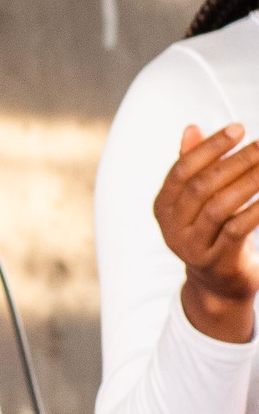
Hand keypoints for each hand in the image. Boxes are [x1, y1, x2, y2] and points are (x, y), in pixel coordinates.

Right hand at [155, 123, 258, 343]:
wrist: (218, 285)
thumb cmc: (211, 233)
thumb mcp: (197, 202)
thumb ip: (192, 167)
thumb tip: (191, 128)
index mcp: (163, 207)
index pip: (183, 169)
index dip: (210, 147)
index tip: (238, 129)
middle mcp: (172, 226)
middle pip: (202, 186)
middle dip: (234, 161)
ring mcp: (193, 246)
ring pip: (220, 206)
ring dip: (248, 182)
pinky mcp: (217, 261)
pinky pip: (237, 229)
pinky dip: (255, 209)